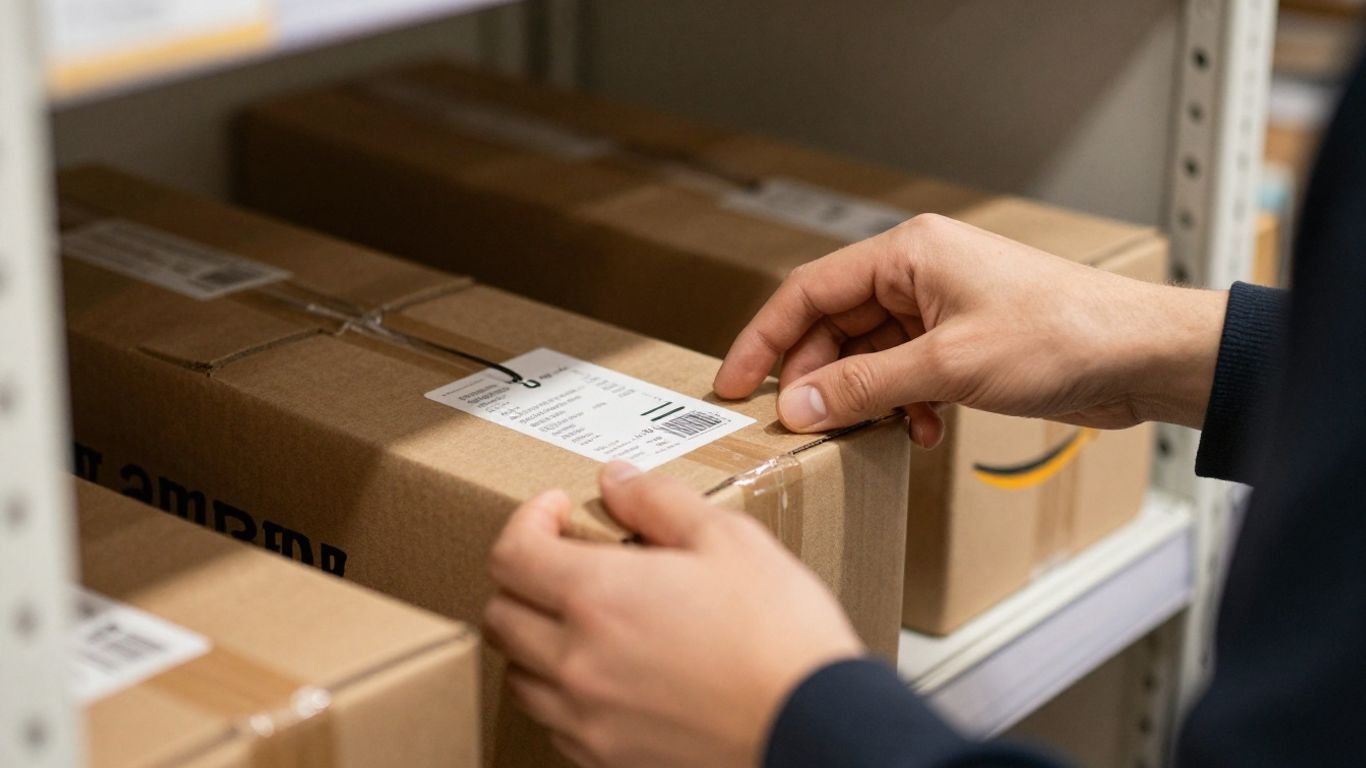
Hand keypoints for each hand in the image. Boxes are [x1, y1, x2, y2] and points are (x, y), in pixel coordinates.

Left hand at [484, 463, 862, 767]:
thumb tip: (615, 479)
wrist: (814, 729)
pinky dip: (564, 692)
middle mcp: (576, 661)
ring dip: (536, 638)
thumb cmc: (779, 634)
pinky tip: (609, 674)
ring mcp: (587, 718)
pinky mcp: (607, 760)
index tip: (557, 510)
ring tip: (583, 619)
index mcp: (598, 596)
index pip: (511, 553)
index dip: (527, 519)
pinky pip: (555, 723)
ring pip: (519, 675)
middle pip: (500, 614)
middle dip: (523, 577)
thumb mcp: (729, 540)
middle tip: (563, 560)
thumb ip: (659, 501)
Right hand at [714, 214, 1226, 442]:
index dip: (763, 340)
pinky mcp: (965, 341)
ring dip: (862, 398)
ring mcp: (943, 307)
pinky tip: (919, 433)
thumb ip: (862, 387)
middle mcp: (920, 273)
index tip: (732, 386)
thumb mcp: (946, 366)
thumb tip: (795, 408)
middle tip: (796, 426)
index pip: (808, 292)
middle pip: (834, 326)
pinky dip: (902, 404)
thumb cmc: (1059, 336)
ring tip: (863, 433)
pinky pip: (906, 373)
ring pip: (870, 355)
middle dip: (815, 379)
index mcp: (908, 253)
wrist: (1141, 355)